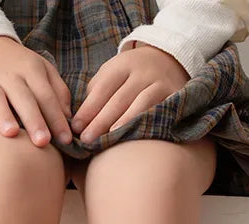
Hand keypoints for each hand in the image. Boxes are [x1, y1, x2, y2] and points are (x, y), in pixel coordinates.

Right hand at [0, 36, 72, 146]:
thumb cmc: (21, 67)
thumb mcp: (43, 71)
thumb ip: (58, 92)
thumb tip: (69, 118)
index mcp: (31, 70)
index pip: (47, 95)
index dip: (57, 118)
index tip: (66, 140)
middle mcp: (9, 74)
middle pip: (24, 98)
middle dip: (34, 120)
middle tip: (43, 142)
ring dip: (2, 115)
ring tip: (11, 133)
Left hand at [71, 42, 189, 142]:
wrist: (170, 60)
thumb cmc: (131, 75)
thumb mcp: (113, 74)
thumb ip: (96, 92)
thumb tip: (78, 119)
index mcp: (122, 64)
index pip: (102, 88)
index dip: (88, 109)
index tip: (75, 127)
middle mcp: (142, 70)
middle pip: (118, 99)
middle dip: (100, 121)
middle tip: (86, 139)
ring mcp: (158, 82)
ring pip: (138, 104)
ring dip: (121, 124)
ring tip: (106, 140)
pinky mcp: (173, 94)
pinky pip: (156, 110)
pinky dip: (142, 122)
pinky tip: (132, 135)